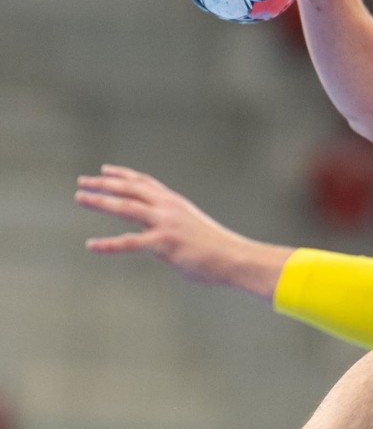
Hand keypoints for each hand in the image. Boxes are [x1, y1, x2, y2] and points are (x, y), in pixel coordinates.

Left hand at [75, 165, 288, 296]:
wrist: (236, 258)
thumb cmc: (218, 249)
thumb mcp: (193, 228)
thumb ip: (172, 226)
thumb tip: (154, 234)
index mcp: (176, 203)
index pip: (145, 182)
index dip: (123, 175)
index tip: (104, 170)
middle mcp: (169, 208)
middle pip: (130, 189)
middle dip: (104, 184)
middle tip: (82, 182)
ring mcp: (166, 224)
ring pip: (126, 207)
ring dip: (101, 201)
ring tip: (80, 198)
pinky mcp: (164, 243)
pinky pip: (130, 243)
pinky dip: (108, 244)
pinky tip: (91, 245)